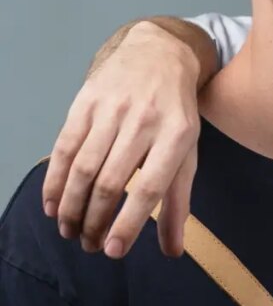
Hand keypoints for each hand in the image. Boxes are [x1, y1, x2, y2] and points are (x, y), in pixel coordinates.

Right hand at [42, 21, 202, 258]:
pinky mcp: (86, 102)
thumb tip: (172, 252)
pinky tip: (52, 206)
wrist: (157, 54)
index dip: (129, 223)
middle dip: (94, 221)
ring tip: (69, 231)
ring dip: (71, 207)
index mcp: (178, 134)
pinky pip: (64, 148)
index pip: (151, 187)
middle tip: (87, 244)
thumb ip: (178, 201)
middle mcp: (145, 120)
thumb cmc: (175, 112)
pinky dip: (54, 181)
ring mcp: (113, 109)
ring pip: (84, 168)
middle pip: (112, 181)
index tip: (112, 251)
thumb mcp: (187, 150)